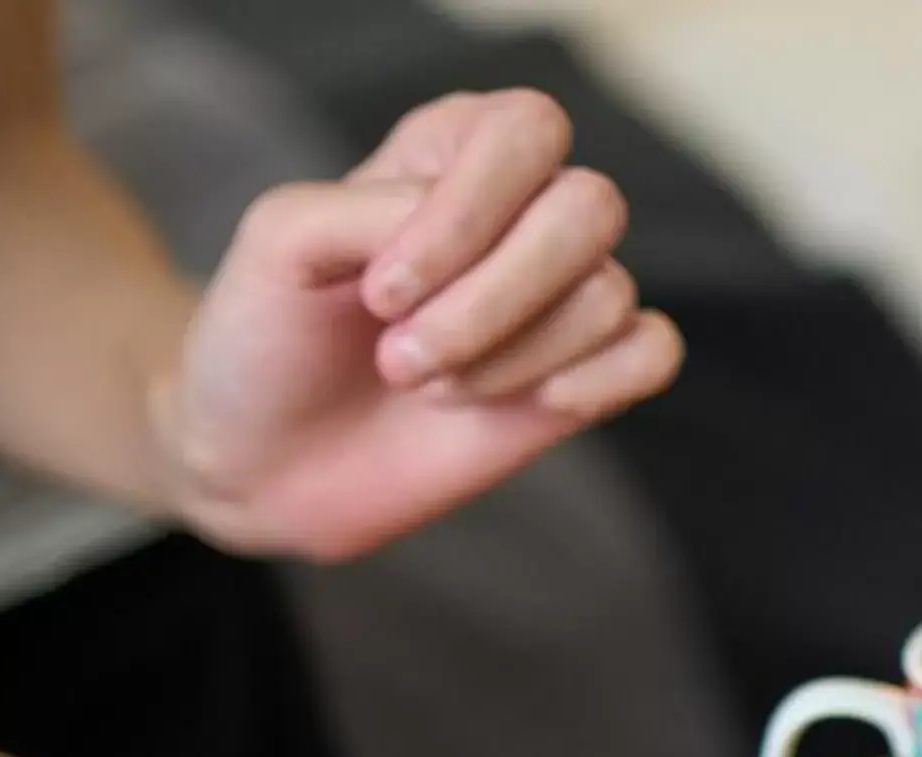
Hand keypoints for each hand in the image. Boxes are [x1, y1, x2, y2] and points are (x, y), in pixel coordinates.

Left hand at [159, 89, 680, 561]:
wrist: (271, 459)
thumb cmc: (269, 337)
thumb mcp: (281, 241)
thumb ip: (370, 207)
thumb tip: (481, 239)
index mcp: (451, 153)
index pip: (526, 132)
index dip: (469, 212)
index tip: (380, 294)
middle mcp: (521, 213)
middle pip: (589, 209)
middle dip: (493, 299)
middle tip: (401, 359)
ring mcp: (562, 297)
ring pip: (609, 294)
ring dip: (509, 356)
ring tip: (429, 388)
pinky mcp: (591, 374)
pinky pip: (652, 352)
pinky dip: (596, 382)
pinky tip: (528, 405)